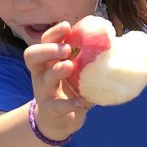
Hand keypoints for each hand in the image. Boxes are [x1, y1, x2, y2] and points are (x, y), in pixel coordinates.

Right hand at [23, 22, 91, 141]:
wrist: (57, 120)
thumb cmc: (70, 86)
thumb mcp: (75, 69)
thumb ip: (87, 55)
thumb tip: (114, 38)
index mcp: (48, 60)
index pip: (44, 41)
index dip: (53, 33)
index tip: (67, 26)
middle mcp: (42, 73)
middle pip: (32, 56)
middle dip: (49, 49)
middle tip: (67, 49)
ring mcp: (44, 92)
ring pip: (44, 79)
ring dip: (56, 70)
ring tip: (69, 66)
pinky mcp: (51, 110)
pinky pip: (58, 106)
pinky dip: (70, 104)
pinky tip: (82, 101)